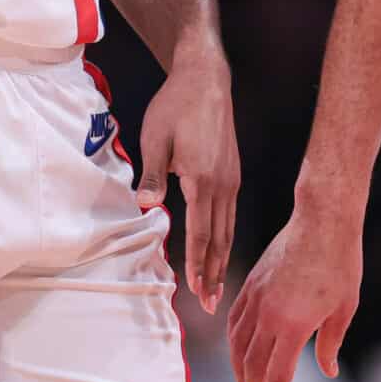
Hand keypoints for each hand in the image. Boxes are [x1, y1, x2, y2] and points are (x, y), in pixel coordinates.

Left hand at [133, 47, 238, 311]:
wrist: (206, 77)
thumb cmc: (176, 105)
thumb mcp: (156, 137)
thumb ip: (152, 175)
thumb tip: (147, 206)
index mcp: (202, 179)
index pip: (202, 232)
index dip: (199, 264)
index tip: (197, 290)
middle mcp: (222, 183)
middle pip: (220, 238)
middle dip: (216, 273)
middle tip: (213, 304)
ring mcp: (231, 177)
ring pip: (229, 228)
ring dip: (223, 258)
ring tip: (220, 285)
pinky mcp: (233, 171)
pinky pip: (231, 213)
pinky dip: (227, 236)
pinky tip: (222, 246)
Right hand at [227, 206, 361, 381]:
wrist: (322, 220)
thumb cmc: (340, 263)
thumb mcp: (344, 308)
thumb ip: (330, 344)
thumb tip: (328, 371)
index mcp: (294, 325)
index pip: (277, 373)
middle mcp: (269, 314)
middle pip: (252, 362)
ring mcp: (256, 296)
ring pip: (237, 342)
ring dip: (239, 365)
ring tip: (245, 379)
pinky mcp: (252, 282)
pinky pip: (234, 317)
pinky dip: (233, 338)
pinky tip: (238, 345)